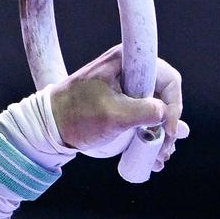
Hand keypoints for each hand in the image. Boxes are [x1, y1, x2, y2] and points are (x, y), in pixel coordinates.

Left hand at [46, 44, 188, 172]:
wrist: (45, 127)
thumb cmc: (74, 117)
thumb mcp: (112, 116)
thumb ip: (143, 112)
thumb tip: (165, 113)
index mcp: (125, 61)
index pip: (167, 79)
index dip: (174, 105)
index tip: (169, 130)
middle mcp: (128, 68)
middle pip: (163, 95)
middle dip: (168, 125)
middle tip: (167, 149)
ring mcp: (124, 85)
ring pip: (154, 108)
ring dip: (160, 132)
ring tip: (160, 157)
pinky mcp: (119, 100)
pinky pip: (141, 114)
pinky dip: (148, 132)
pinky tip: (152, 155)